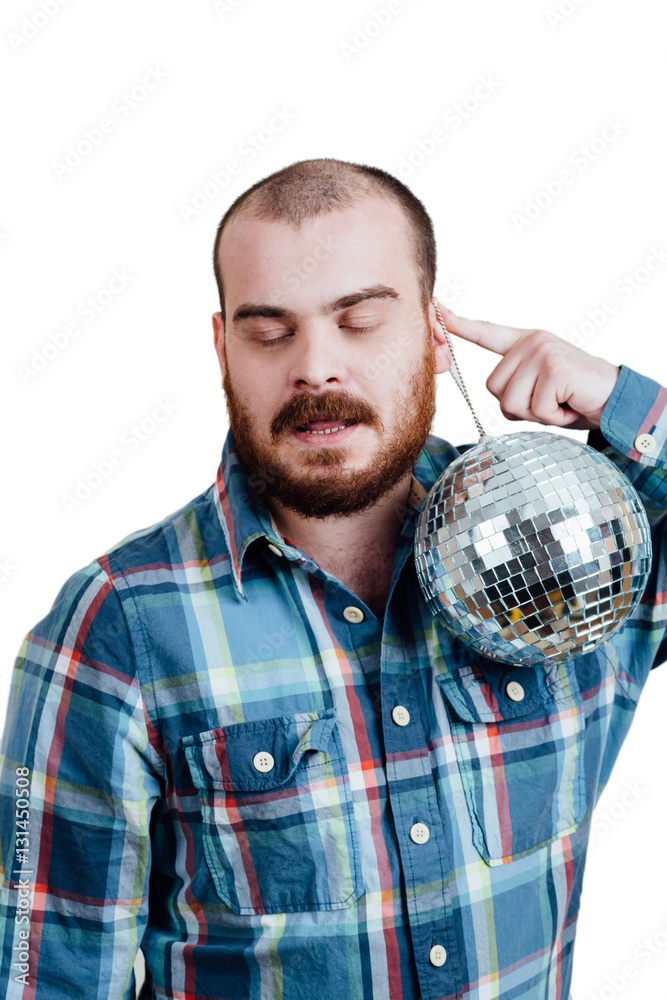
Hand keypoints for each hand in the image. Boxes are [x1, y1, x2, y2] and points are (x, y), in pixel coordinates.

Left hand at [435, 301, 620, 429]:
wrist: (616, 399)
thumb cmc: (574, 398)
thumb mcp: (538, 390)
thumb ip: (516, 386)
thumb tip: (495, 391)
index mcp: (525, 344)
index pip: (486, 333)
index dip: (459, 325)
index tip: (436, 309)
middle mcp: (531, 342)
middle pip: (494, 389)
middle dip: (520, 407)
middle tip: (550, 401)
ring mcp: (542, 352)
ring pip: (511, 402)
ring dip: (537, 414)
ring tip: (560, 402)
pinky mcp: (553, 367)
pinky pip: (534, 409)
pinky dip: (554, 418)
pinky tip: (569, 405)